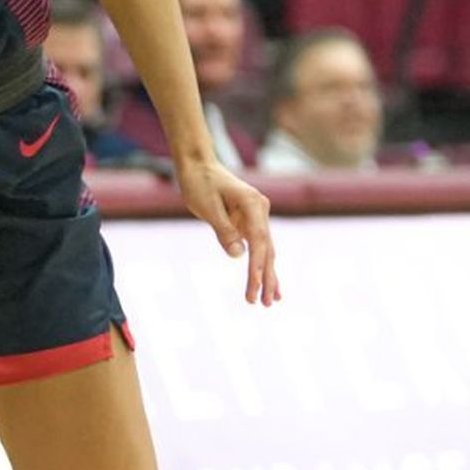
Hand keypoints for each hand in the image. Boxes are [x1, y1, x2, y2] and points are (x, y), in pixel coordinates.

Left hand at [177, 160, 279, 306]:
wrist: (198, 165)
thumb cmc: (200, 183)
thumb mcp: (207, 206)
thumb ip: (224, 230)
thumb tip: (239, 255)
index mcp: (253, 204)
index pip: (258, 241)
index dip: (257, 266)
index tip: (255, 286)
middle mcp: (261, 210)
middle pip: (267, 249)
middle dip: (266, 278)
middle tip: (265, 304)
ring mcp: (258, 216)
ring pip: (266, 251)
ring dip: (267, 276)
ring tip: (270, 302)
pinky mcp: (251, 222)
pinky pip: (259, 247)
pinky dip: (262, 266)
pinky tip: (268, 284)